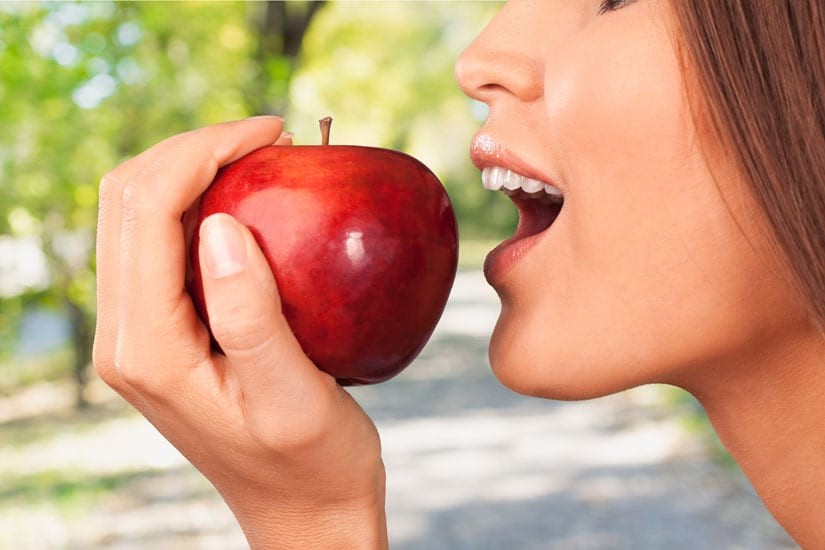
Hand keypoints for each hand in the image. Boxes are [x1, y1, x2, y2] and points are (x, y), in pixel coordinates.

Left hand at [93, 117, 386, 548]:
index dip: (202, 151)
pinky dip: (199, 204)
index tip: (272, 132)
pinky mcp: (162, 331)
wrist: (302, 508)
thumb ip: (251, 317)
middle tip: (270, 136)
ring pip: (137, 215)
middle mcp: (125, 336)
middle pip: (127, 201)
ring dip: (192, 170)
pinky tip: (250, 201)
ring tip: (261, 158)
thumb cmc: (312, 461)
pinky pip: (161, 243)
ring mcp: (138, 333)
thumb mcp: (293, 397)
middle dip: (191, 148)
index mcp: (148, 348)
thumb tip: (219, 223)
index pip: (147, 212)